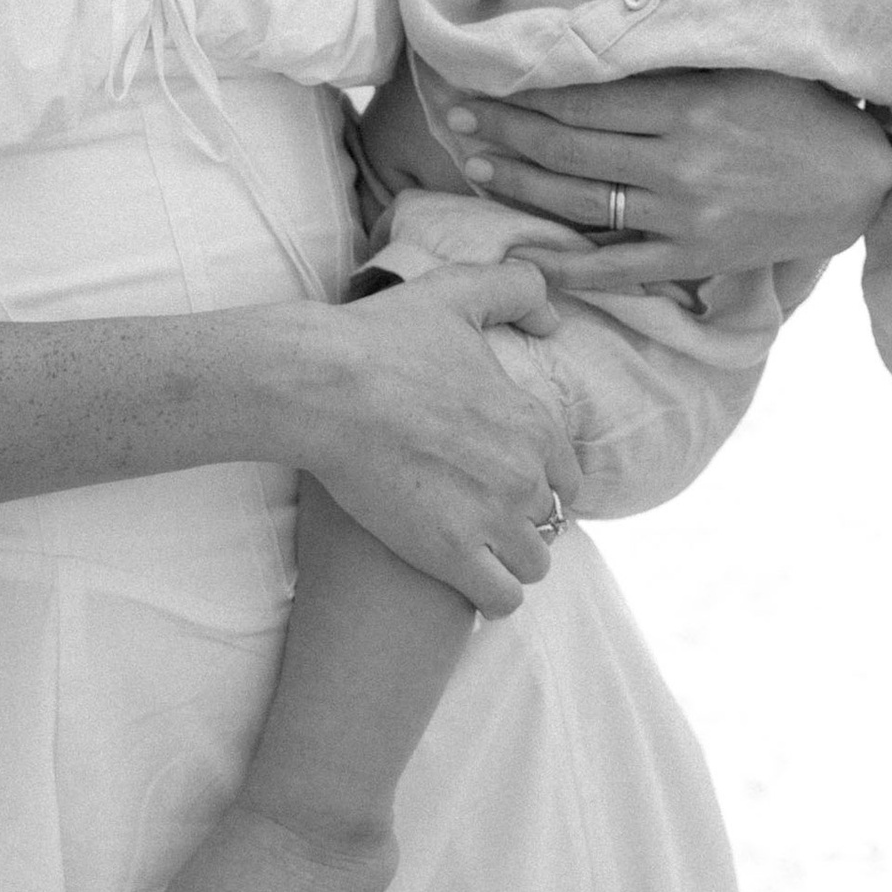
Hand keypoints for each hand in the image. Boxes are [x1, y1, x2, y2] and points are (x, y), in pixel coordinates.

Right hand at [292, 263, 578, 615]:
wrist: (323, 386)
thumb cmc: (382, 338)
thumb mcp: (457, 293)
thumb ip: (517, 291)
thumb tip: (551, 322)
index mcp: (533, 421)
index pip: (568, 476)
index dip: (538, 481)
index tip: (503, 480)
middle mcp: (525, 474)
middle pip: (551, 521)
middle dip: (520, 520)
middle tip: (478, 513)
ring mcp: (492, 518)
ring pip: (534, 564)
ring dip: (509, 559)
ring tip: (473, 550)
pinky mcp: (450, 554)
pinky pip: (502, 600)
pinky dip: (491, 596)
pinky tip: (464, 579)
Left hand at [441, 67, 891, 287]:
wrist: (861, 182)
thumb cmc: (800, 111)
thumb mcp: (742, 70)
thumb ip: (674, 63)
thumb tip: (597, 44)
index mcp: (688, 105)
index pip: (585, 98)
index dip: (526, 92)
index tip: (483, 81)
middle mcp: (678, 161)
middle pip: (569, 145)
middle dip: (506, 130)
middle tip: (458, 118)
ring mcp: (684, 215)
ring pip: (580, 200)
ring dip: (520, 182)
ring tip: (475, 165)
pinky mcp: (695, 257)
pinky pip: (617, 265)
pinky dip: (565, 265)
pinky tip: (521, 256)